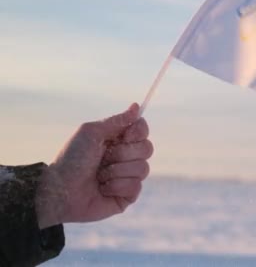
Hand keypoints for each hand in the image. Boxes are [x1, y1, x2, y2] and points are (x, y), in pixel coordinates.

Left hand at [35, 103, 153, 228]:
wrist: (60, 190)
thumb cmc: (72, 160)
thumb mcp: (91, 133)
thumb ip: (116, 120)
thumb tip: (136, 106)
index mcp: (118, 141)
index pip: (143, 130)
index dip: (138, 132)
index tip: (124, 135)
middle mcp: (127, 157)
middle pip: (147, 148)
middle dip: (123, 154)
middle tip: (104, 158)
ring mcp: (128, 176)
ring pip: (143, 169)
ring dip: (116, 171)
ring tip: (99, 176)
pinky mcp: (128, 196)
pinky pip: (135, 187)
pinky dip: (116, 186)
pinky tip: (103, 188)